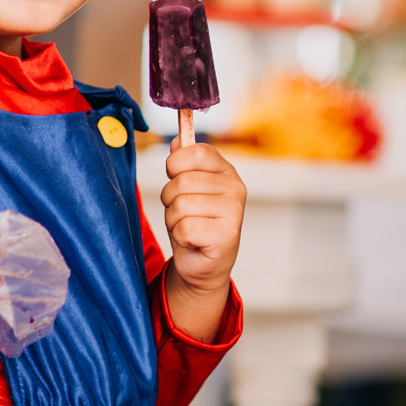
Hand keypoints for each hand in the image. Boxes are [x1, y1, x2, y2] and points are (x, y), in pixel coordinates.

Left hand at [159, 136, 244, 342]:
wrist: (203, 265)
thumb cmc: (194, 223)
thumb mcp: (186, 189)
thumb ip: (183, 164)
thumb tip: (176, 141)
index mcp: (227, 171)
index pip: (196, 153)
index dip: (176, 164)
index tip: (175, 176)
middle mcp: (236, 188)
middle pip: (182, 182)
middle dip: (169, 199)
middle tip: (181, 212)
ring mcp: (234, 212)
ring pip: (180, 206)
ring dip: (173, 220)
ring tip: (187, 227)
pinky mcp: (227, 236)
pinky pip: (184, 228)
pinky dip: (180, 237)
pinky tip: (192, 241)